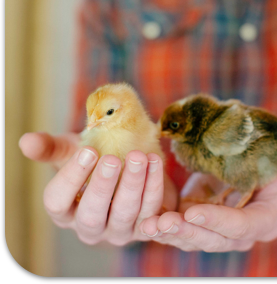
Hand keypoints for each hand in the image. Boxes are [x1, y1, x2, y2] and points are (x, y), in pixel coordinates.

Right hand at [19, 132, 176, 245]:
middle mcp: (89, 226)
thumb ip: (50, 148)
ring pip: (125, 213)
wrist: (122, 164)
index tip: (87, 152)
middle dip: (103, 185)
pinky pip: (151, 210)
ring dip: (134, 185)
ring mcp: (118, 230)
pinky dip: (155, 187)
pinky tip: (155, 162)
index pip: (58, 202)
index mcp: (64, 210)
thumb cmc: (92, 158)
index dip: (71, 178)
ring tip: (140, 157)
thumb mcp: (70, 152)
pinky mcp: (143, 226)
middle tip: (113, 159)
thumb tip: (26, 141)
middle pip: (92, 214)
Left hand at [139, 134, 276, 251]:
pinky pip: (182, 229)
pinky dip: (165, 226)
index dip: (219, 221)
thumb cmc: (275, 155)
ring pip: (194, 239)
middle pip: (214, 239)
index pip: (243, 226)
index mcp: (265, 217)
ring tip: (148, 224)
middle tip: (162, 223)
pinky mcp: (200, 219)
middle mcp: (241, 231)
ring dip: (171, 233)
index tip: (192, 211)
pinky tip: (146, 220)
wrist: (256, 162)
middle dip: (188, 232)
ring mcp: (218, 228)